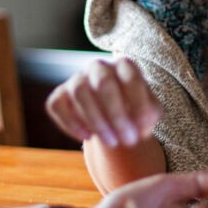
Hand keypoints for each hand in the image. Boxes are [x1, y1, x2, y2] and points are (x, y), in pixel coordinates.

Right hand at [45, 57, 160, 147]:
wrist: (113, 118)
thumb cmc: (134, 112)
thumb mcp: (149, 113)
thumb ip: (148, 116)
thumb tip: (137, 126)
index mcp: (124, 66)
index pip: (131, 78)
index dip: (138, 106)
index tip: (142, 131)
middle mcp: (99, 67)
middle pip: (103, 82)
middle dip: (116, 115)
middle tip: (127, 141)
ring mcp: (77, 79)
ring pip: (80, 92)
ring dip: (96, 121)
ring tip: (111, 142)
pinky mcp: (59, 95)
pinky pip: (58, 105)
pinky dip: (71, 123)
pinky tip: (87, 137)